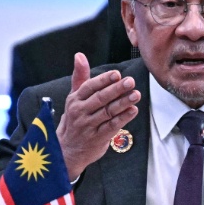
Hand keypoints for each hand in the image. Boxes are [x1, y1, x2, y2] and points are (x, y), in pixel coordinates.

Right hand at [57, 53, 140, 179]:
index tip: (116, 74)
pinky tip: (133, 110)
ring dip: (123, 103)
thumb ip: (80, 77)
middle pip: (100, 99)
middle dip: (116, 89)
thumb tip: (79, 55)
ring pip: (107, 112)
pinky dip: (123, 118)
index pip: (89, 87)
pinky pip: (112, 127)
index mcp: (75, 100)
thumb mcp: (74, 98)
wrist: (67, 149)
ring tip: (136, 95)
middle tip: (130, 81)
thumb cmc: (74, 119)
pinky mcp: (97, 138)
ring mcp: (88, 126)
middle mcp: (80, 112)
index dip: (103, 80)